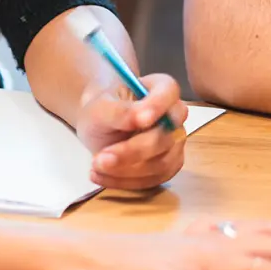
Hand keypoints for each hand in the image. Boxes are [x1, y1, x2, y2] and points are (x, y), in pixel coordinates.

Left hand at [75, 74, 188, 190]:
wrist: (98, 128)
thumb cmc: (101, 110)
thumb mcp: (100, 107)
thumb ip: (121, 111)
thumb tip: (142, 118)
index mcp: (161, 88)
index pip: (169, 92)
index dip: (158, 106)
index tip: (140, 120)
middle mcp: (174, 115)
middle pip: (166, 136)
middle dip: (132, 151)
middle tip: (101, 159)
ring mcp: (174, 142)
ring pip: (161, 163)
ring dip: (127, 171)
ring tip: (96, 166)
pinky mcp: (168, 165)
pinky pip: (154, 179)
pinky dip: (127, 182)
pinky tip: (102, 176)